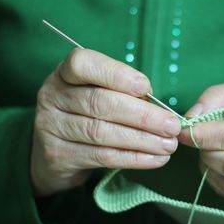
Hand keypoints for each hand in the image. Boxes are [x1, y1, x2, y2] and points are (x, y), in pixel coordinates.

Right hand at [31, 49, 180, 195]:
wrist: (55, 151)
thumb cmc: (87, 114)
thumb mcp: (100, 94)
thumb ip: (123, 93)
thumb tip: (155, 104)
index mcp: (65, 74)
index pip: (84, 64)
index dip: (117, 75)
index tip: (146, 88)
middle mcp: (53, 97)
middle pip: (100, 103)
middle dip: (142, 115)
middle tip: (172, 125)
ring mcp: (52, 127)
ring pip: (102, 132)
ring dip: (142, 140)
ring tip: (168, 145)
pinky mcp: (59, 156)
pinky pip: (102, 157)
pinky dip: (132, 158)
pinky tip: (154, 159)